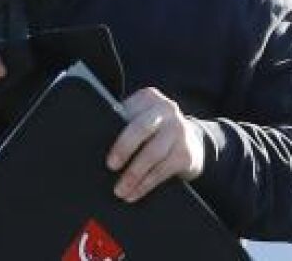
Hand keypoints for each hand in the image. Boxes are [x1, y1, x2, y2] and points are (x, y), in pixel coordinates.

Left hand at [106, 88, 204, 202]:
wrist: (192, 144)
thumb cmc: (154, 132)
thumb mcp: (142, 120)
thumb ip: (125, 124)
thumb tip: (99, 145)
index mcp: (150, 98)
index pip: (129, 111)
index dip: (116, 130)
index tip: (101, 146)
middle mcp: (167, 110)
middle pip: (142, 128)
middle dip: (124, 148)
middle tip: (110, 166)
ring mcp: (179, 131)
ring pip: (152, 153)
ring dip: (133, 174)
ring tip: (120, 190)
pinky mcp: (185, 153)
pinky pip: (161, 171)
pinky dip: (145, 184)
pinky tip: (134, 193)